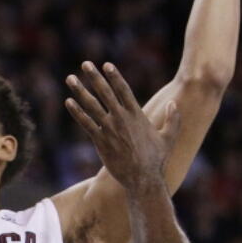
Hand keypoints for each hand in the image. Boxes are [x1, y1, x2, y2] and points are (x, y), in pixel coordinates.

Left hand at [64, 62, 180, 189]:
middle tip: (85, 63)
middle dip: (94, 77)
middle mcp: (121, 118)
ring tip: (70, 78)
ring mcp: (109, 129)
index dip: (114, 76)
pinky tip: (68, 102)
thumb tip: (173, 103)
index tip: (106, 65)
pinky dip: (76, 112)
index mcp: (136, 115)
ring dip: (80, 90)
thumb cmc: (157, 159)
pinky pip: (85, 123)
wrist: (143, 179)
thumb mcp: (168, 137)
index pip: (123, 90)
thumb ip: (173, 119)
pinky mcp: (100, 141)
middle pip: (105, 92)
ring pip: (92, 105)